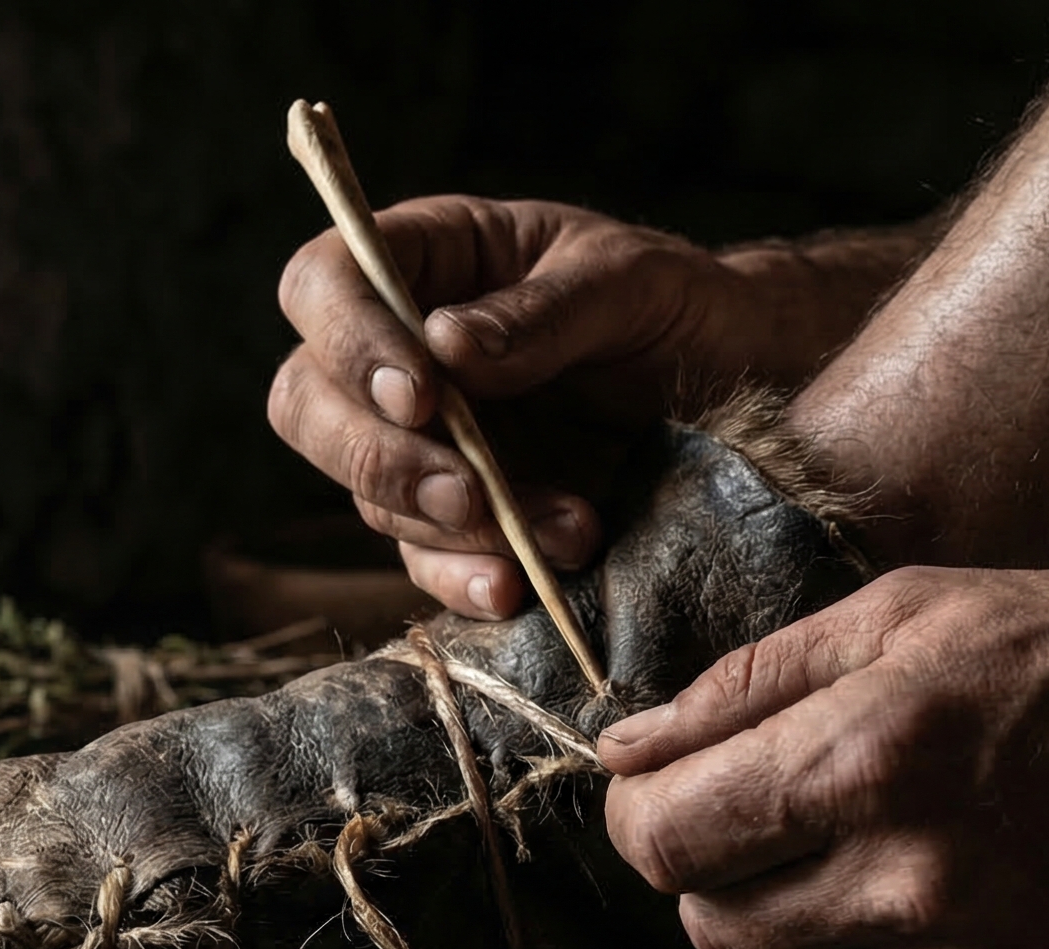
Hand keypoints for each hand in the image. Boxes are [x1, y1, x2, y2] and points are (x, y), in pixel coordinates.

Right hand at [269, 197, 895, 619]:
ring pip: (365, 493)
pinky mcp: (452, 519)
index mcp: (427, 261)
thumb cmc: (678, 305)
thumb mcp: (630, 282)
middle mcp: (398, 352)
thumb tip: (446, 344)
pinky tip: (518, 588)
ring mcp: (419, 442)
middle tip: (465, 490)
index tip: (420, 393)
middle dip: (375, 457)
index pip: (324, 283)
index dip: (347, 338)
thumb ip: (543, 311)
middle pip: (306, 403)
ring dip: (450, 527)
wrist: (742, 388)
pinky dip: (464, 581)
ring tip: (567, 528)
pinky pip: (423, 561)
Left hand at [594, 567, 1048, 948]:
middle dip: (713, 866)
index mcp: (870, 760)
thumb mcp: (908, 612)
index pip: (660, 838)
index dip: (636, 815)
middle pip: (706, 921)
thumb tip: (620, 750)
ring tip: (877, 839)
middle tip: (777, 808)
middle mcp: (910, 883)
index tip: (659, 790)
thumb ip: (744, 685)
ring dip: (793, 916)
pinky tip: (946, 892)